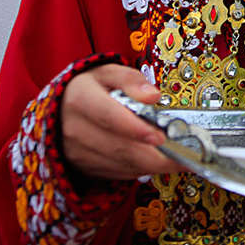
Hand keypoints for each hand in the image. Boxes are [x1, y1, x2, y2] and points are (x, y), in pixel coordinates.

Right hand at [61, 64, 184, 179]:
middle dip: (154, 156)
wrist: (60, 108)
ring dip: (150, 165)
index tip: (160, 136)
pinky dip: (139, 169)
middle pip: (119, 147)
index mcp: (80, 100)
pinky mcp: (83, 167)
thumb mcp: (108, 72)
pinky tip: (156, 161)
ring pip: (120, 163)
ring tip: (178, 160)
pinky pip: (116, 172)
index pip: (110, 117)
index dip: (136, 129)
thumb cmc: (90, 88)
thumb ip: (131, 80)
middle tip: (183, 157)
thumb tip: (153, 96)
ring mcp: (76, 152)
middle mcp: (75, 129)